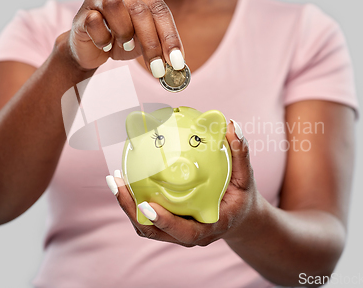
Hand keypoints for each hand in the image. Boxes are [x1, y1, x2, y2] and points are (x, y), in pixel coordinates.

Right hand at [61, 0, 184, 74]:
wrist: (90, 49)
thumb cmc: (120, 39)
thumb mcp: (145, 40)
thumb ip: (159, 44)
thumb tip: (176, 62)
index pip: (159, 8)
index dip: (170, 36)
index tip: (176, 61)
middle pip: (140, 10)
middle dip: (151, 43)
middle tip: (157, 68)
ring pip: (116, 7)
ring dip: (124, 34)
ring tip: (123, 44)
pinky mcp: (82, 11)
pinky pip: (95, 22)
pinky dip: (103, 39)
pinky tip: (105, 44)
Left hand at [108, 120, 260, 246]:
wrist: (238, 217)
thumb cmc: (241, 197)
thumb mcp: (246, 178)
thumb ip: (241, 155)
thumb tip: (234, 126)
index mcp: (209, 227)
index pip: (185, 232)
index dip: (165, 221)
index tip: (147, 204)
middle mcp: (189, 235)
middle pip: (154, 231)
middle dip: (132, 210)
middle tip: (119, 182)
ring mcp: (176, 232)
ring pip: (145, 226)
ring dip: (127, 205)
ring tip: (115, 178)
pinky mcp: (168, 226)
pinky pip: (146, 217)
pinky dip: (133, 201)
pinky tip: (125, 179)